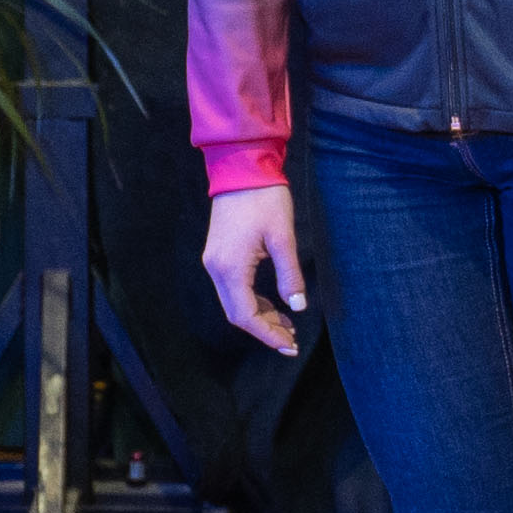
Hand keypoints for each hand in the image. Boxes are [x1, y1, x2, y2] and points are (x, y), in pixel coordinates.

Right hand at [202, 185, 304, 353]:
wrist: (241, 167)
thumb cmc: (264, 199)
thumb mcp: (283, 238)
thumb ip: (290, 275)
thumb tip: (298, 307)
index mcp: (230, 268)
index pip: (246, 315)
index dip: (267, 334)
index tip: (289, 345)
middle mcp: (216, 268)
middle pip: (237, 313)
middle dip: (264, 329)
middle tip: (291, 341)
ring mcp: (214, 261)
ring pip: (234, 302)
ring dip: (260, 316)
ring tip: (288, 325)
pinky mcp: (219, 254)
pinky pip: (233, 288)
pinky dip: (253, 300)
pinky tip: (274, 304)